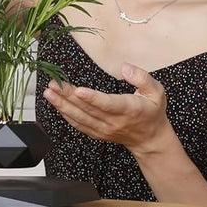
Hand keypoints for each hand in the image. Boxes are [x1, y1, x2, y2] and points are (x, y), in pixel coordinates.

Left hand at [43, 63, 171, 154]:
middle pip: (88, 109)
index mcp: (129, 110)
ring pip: (80, 118)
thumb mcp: (156, 91)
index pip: (108, 104)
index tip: (78, 90)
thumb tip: (125, 68)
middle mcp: (114, 121)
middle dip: (68, 97)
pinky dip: (66, 115)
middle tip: (54, 84)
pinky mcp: (97, 133)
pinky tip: (56, 104)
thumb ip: (142, 78)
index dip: (92, 98)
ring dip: (62, 105)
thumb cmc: (152, 111)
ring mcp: (104, 129)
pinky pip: (79, 125)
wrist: (150, 139)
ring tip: (49, 93)